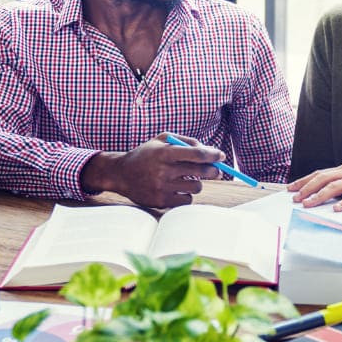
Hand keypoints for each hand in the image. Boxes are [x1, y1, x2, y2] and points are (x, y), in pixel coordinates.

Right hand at [82, 136, 224, 207]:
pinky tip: (177, 189)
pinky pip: (187, 200)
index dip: (212, 155)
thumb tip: (209, 150)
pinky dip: (186, 195)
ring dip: (196, 183)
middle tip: (215, 170)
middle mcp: (163, 171)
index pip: (196, 154)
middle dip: (212, 170)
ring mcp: (162, 188)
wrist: (121, 174)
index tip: (220, 156)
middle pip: (200, 172)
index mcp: (164, 153)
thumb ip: (185, 142)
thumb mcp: (161, 140)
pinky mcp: (161, 201)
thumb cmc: (146, 154)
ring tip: (186, 179)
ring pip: (196, 187)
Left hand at [288, 163, 341, 210]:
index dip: (304, 181)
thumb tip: (323, 194)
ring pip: (334, 186)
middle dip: (306, 188)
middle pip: (323, 178)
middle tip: (295, 198)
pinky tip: (336, 209)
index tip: (290, 188)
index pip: (319, 173)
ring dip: (319, 196)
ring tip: (309, 204)